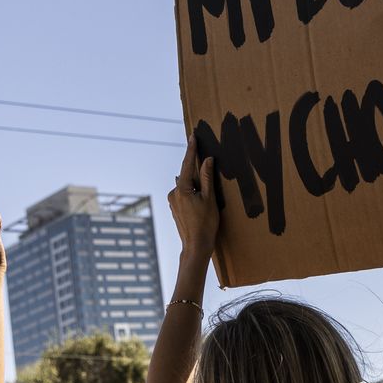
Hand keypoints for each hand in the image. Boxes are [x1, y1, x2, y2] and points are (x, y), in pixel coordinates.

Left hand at [167, 142, 219, 257]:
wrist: (196, 246)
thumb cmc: (206, 224)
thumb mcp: (210, 199)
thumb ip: (208, 178)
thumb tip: (207, 160)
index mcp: (182, 189)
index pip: (187, 164)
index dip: (191, 150)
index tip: (193, 136)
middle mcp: (173, 193)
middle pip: (187, 175)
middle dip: (197, 170)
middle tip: (208, 162)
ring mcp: (172, 201)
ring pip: (186, 186)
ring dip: (196, 185)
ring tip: (208, 194)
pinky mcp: (175, 208)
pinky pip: (184, 194)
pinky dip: (193, 193)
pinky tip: (202, 201)